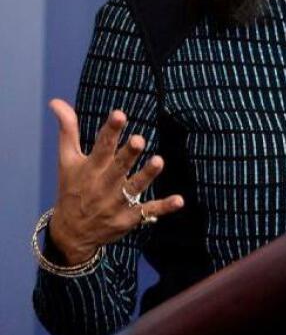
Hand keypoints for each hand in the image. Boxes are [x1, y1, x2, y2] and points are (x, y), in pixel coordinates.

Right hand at [46, 99, 183, 264]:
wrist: (70, 233)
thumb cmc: (72, 189)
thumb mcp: (67, 161)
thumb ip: (68, 131)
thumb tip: (56, 101)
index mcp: (89, 169)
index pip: (101, 148)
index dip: (110, 131)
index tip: (119, 114)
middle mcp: (103, 185)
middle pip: (118, 167)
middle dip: (128, 154)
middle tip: (139, 139)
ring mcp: (117, 202)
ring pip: (135, 187)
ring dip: (147, 175)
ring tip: (159, 161)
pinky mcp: (129, 218)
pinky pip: (148, 212)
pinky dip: (163, 207)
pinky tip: (179, 200)